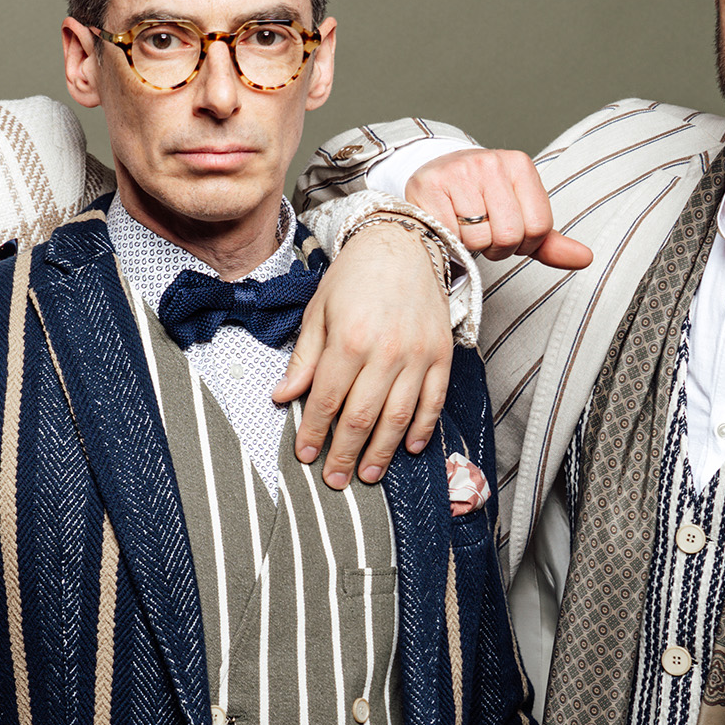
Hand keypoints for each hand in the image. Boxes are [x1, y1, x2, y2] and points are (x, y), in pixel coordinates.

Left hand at [277, 220, 447, 488]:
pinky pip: (432, 402)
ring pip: (398, 418)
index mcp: (348, 340)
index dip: (314, 433)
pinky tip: (410, 448)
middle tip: (335, 480)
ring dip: (381, 452)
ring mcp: (418, 356)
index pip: (326, 401)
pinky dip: (422, 429)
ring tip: (366, 474)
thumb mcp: (318, 312)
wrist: (402, 245)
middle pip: (361, 418)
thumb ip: (303, 358)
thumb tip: (284, 396)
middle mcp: (385, 352)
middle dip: (344, 454)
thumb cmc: (354, 277)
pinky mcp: (441, 355)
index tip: (305, 455)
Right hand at [406, 147, 591, 268]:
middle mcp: (491, 162)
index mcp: (520, 165)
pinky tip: (445, 223)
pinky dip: (448, 240)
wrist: (435, 175)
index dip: (524, 244)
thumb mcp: (519, 215)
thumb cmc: (482, 200)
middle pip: (510, 235)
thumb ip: (549, 241)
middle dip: (497, 247)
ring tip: (462, 227)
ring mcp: (459, 171)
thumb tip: (586, 259)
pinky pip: (449, 235)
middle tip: (483, 235)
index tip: (508, 235)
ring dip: (471, 245)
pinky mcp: (430, 186)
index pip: (540, 227)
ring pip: (478, 239)